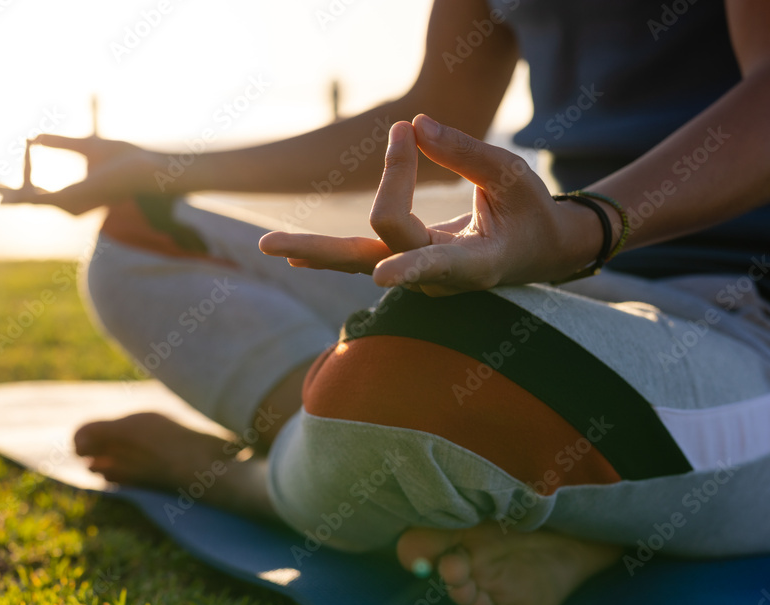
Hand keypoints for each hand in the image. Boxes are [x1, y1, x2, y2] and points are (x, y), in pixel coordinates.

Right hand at [0, 134, 164, 215]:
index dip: (22, 171)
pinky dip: (18, 190)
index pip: (37, 189)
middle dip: (0, 195)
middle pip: (26, 201)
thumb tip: (35, 136)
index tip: (25, 144)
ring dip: (4, 193)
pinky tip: (2, 193)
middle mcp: (68, 205)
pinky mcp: (67, 202)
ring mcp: (66, 206)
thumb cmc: (124, 159)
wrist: (143, 169)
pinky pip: (34, 196)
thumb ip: (61, 142)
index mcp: (72, 195)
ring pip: (25, 200)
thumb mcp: (86, 143)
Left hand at [259, 115, 605, 295]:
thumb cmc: (530, 213)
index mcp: (475, 264)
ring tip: (268, 244)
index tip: (384, 275)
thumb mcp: (512, 177)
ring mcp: (417, 275)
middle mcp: (437, 278)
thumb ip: (465, 153)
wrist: (537, 252)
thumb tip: (414, 124)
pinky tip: (295, 257)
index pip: (435, 260)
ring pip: (359, 261)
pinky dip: (329, 254)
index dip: (410, 267)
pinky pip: (363, 257)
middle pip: (372, 258)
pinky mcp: (406, 263)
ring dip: (313, 251)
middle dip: (322, 248)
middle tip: (269, 242)